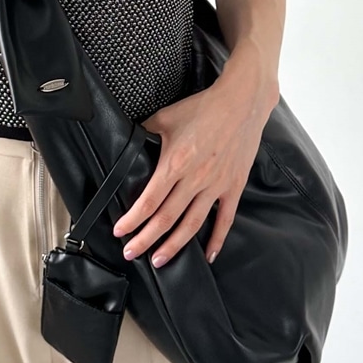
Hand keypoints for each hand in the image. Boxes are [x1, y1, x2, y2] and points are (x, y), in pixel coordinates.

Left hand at [111, 81, 274, 267]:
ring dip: (174, 245)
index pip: (148, 201)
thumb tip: (129, 146)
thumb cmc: (203, 108)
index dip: (132, 220)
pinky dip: (217, 239)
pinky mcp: (234, 186)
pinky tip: (209, 255)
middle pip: (166, 218)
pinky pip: (225, 219)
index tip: (120, 232)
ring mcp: (216, 185)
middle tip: (131, 253)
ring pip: (192, 224)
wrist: (241, 102)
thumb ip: (145, 134)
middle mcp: (195, 179)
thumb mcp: (165, 117)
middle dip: (146, 240)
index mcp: (175, 163)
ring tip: (159, 260)